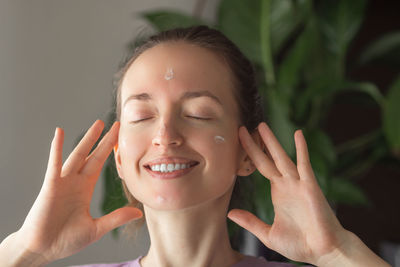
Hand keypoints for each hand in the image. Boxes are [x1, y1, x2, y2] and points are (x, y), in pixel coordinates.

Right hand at [14, 120, 141, 263]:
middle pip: (92, 155)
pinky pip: (54, 165)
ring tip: (98, 124)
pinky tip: (59, 133)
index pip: (100, 164)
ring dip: (88, 140)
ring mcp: (63, 182)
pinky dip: (56, 149)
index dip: (110, 151)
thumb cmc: (65, 239)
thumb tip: (138, 213)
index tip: (119, 138)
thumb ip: (116, 218)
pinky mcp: (51, 186)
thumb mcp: (96, 228)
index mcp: (84, 188)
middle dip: (104, 140)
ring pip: (77, 155)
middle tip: (115, 124)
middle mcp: (75, 181)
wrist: (43, 249)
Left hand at [227, 122, 347, 264]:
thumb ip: (250, 222)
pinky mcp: (310, 186)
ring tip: (261, 125)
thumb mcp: (268, 234)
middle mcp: (287, 184)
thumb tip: (230, 213)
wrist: (323, 251)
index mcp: (278, 192)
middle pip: (267, 158)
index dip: (250, 154)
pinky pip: (304, 164)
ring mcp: (298, 183)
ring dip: (272, 141)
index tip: (239, 141)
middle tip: (243, 127)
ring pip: (282, 157)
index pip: (260, 167)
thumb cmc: (299, 244)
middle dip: (256, 143)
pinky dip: (302, 149)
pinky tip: (298, 134)